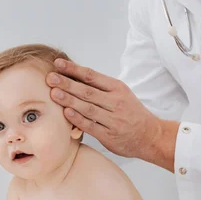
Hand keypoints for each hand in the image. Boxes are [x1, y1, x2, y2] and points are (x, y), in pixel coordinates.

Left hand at [47, 58, 178, 171]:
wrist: (151, 135)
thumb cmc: (131, 112)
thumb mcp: (120, 94)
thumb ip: (100, 87)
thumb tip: (73, 76)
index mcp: (117, 88)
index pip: (91, 75)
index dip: (73, 69)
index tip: (58, 63)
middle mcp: (115, 102)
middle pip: (87, 91)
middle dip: (67, 83)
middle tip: (50, 77)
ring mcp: (113, 119)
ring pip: (88, 107)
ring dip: (69, 100)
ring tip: (53, 93)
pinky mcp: (109, 135)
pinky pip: (91, 125)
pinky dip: (78, 119)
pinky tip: (66, 113)